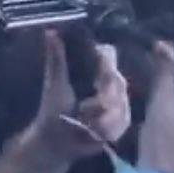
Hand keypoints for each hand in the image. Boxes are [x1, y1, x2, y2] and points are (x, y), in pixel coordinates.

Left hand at [21, 32, 129, 165]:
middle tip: (85, 110)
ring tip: (88, 125)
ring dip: (104, 118)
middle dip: (104, 99)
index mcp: (95, 69)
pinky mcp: (122, 119)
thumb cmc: (53, 110)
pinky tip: (98, 133)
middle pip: (119, 82)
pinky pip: (124, 120)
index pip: (109, 55)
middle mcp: (110, 82)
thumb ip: (56, 60)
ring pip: (123, 103)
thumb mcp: (55, 84)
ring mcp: (119, 101)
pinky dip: (110, 128)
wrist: (56, 141)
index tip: (95, 81)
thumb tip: (49, 31)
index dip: (107, 66)